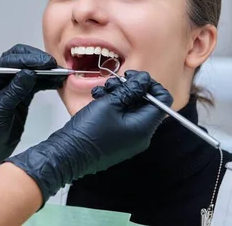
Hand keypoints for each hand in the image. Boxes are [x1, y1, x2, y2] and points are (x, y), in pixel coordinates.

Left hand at [0, 44, 64, 182]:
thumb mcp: (0, 109)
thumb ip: (15, 90)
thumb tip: (30, 72)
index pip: (11, 60)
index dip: (29, 59)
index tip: (46, 63)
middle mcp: (1, 76)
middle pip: (22, 59)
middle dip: (38, 61)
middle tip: (55, 66)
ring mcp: (12, 85)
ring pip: (31, 71)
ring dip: (46, 71)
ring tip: (62, 74)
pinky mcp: (22, 95)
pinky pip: (36, 84)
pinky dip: (47, 82)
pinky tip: (58, 83)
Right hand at [5, 70, 172, 202]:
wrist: (69, 153)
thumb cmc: (90, 131)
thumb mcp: (111, 103)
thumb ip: (131, 89)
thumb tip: (144, 79)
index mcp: (144, 127)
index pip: (163, 100)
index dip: (150, 84)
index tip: (134, 77)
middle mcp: (141, 134)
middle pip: (146, 103)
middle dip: (130, 88)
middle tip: (113, 82)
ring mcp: (130, 138)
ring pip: (132, 108)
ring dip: (118, 95)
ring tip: (101, 91)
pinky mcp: (118, 139)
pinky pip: (122, 118)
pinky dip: (112, 106)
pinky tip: (97, 99)